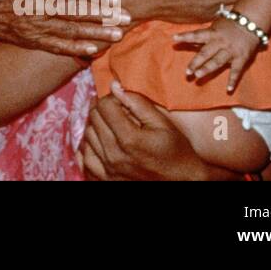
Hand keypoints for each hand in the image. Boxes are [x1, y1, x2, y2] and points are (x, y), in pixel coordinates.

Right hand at [0, 0, 126, 58]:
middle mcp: (37, 6)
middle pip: (77, 12)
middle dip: (104, 15)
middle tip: (127, 17)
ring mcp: (33, 26)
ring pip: (70, 31)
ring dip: (96, 33)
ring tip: (118, 34)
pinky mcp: (28, 40)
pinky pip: (55, 46)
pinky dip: (75, 49)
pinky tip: (92, 49)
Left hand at [81, 81, 209, 179]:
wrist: (185, 184)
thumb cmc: (178, 154)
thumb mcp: (164, 125)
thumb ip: (138, 103)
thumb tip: (115, 86)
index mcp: (129, 139)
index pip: (104, 106)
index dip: (112, 97)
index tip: (122, 99)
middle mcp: (114, 155)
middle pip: (93, 119)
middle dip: (103, 108)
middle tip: (116, 108)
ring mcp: (108, 170)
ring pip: (87, 137)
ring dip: (95, 125)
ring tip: (109, 123)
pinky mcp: (106, 180)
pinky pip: (85, 160)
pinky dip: (89, 148)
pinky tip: (99, 142)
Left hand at [175, 17, 260, 92]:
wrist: (251, 22)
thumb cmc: (229, 24)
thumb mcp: (215, 27)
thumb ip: (203, 36)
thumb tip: (188, 41)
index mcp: (212, 33)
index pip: (196, 35)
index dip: (185, 36)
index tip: (174, 39)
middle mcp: (220, 43)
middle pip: (205, 53)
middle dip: (195, 62)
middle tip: (187, 72)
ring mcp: (231, 51)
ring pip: (217, 61)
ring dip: (207, 69)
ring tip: (198, 76)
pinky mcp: (241, 58)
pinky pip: (236, 71)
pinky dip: (233, 80)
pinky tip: (228, 89)